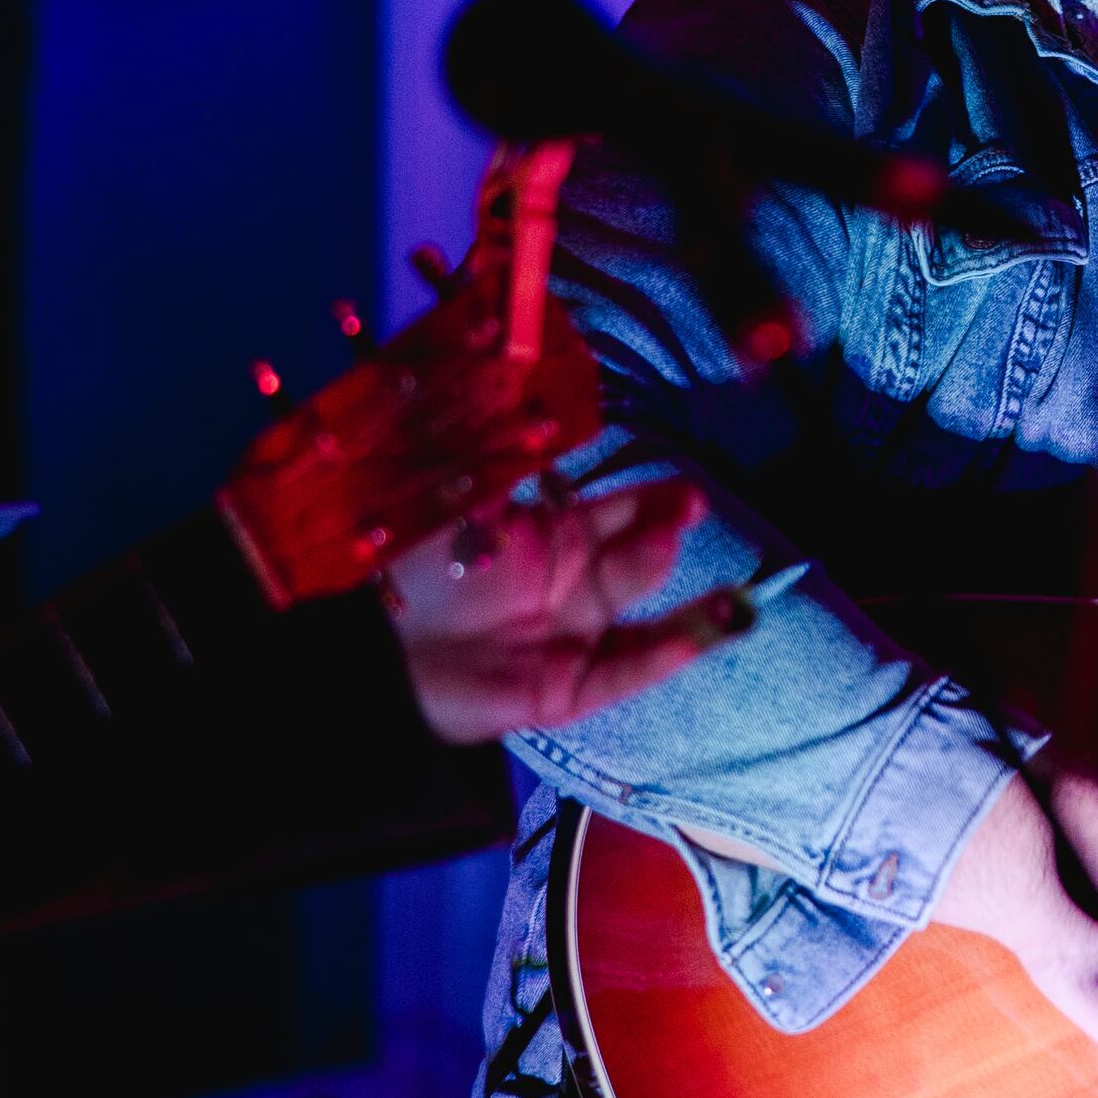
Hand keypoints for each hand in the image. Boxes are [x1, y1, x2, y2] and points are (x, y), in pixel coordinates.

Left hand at [385, 478, 748, 743]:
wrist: (380, 652)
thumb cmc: (417, 573)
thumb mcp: (463, 506)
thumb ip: (508, 464)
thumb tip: (546, 410)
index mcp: (553, 537)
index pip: (618, 512)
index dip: (653, 500)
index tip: (688, 490)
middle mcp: (575, 584)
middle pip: (637, 556)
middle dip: (665, 531)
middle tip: (689, 510)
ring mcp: (577, 637)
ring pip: (645, 614)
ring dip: (686, 598)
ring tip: (717, 582)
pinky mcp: (570, 688)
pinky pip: (626, 669)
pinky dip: (666, 653)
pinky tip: (702, 633)